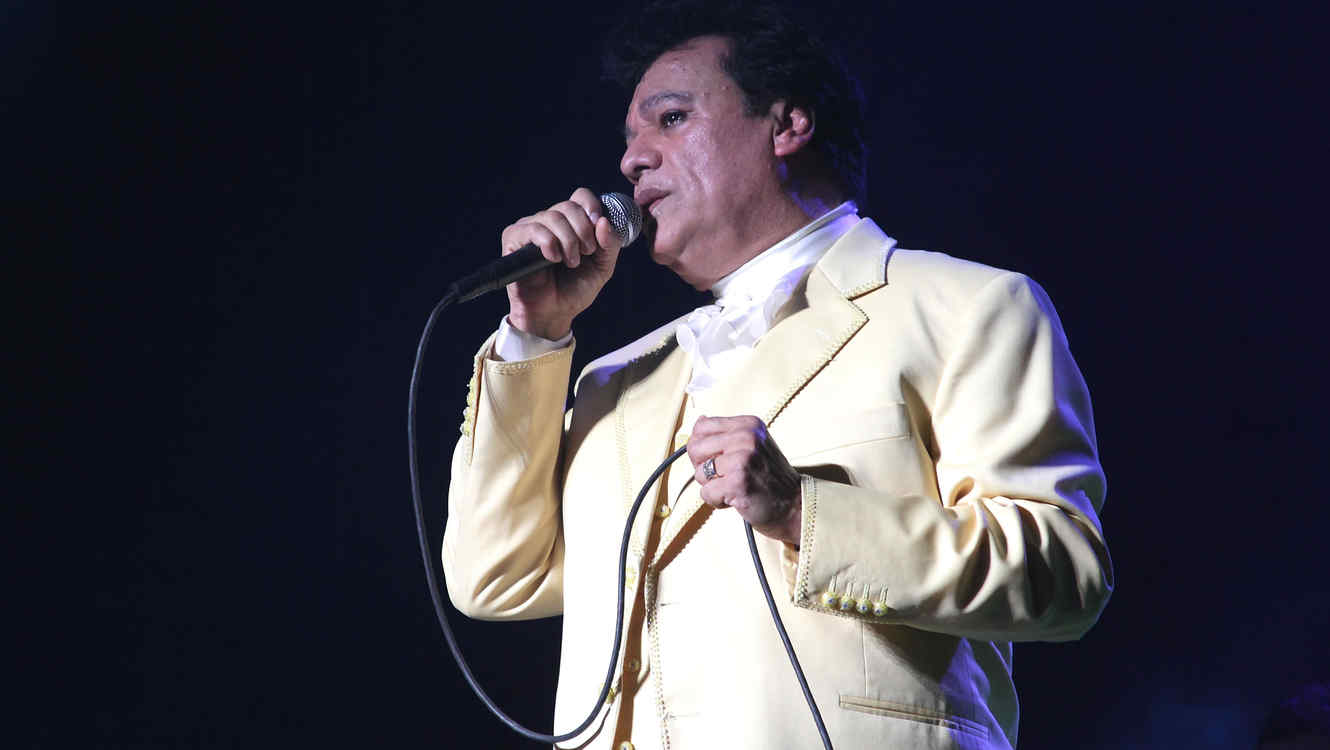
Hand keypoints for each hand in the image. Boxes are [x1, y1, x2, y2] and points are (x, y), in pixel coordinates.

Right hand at [501, 187, 625, 339]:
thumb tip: (604, 222)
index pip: (580, 196)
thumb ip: (609, 245)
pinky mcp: (514, 238)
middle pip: (568, 206)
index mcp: (571, 223)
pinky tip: (553, 259)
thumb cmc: (574, 290)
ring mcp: (530, 228)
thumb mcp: (602, 267)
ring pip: (553, 217)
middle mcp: (549, 221)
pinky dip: (549, 243)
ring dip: (568, 241)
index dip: (592, 206)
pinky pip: (533, 229)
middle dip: (583, 230)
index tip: (599, 225)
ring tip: (571, 263)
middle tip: (586, 253)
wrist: (553, 313)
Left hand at [687, 415, 802, 545]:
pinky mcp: (737, 481)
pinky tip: (736, 498)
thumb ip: (726, 435)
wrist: (794, 505)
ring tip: (735, 486)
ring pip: (699, 472)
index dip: (703, 448)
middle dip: (704, 468)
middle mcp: (746, 437)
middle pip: (695, 448)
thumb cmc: (770, 478)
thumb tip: (698, 423)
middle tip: (726, 476)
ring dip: (713, 486)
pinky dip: (717, 501)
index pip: (702, 426)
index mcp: (748, 424)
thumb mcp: (753, 445)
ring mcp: (742, 458)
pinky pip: (706, 492)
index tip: (719, 459)